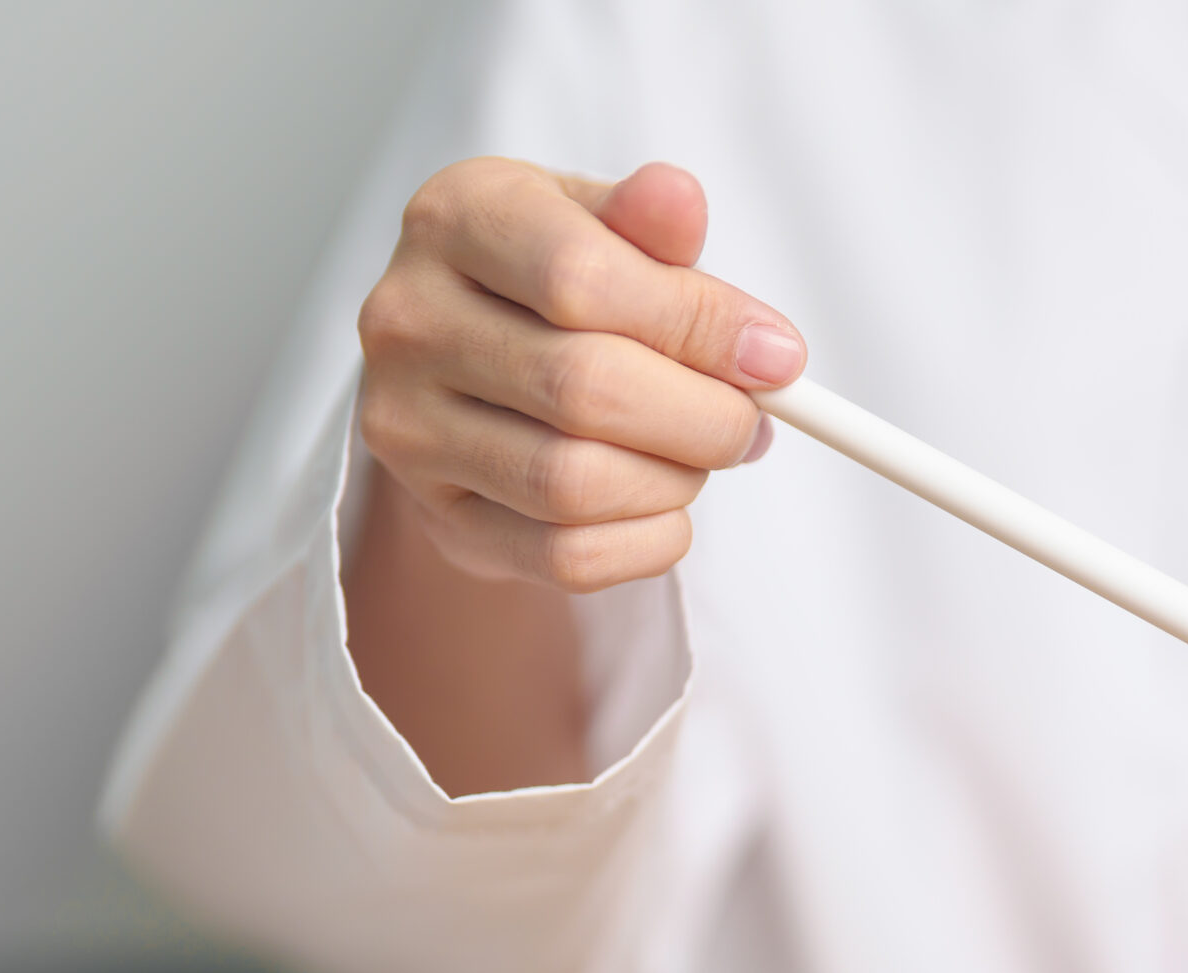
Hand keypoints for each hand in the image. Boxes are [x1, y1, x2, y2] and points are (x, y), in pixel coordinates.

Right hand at [355, 158, 803, 590]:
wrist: (467, 371)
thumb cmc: (550, 283)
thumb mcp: (596, 224)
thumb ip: (646, 220)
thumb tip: (682, 201)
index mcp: (454, 219)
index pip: (579, 277)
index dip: (700, 324)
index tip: (779, 356)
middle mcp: (409, 321)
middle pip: (584, 389)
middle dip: (703, 417)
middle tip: (751, 422)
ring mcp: (408, 427)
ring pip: (574, 483)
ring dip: (675, 481)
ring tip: (698, 455)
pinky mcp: (438, 517)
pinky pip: (566, 556)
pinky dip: (647, 542)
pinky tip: (665, 507)